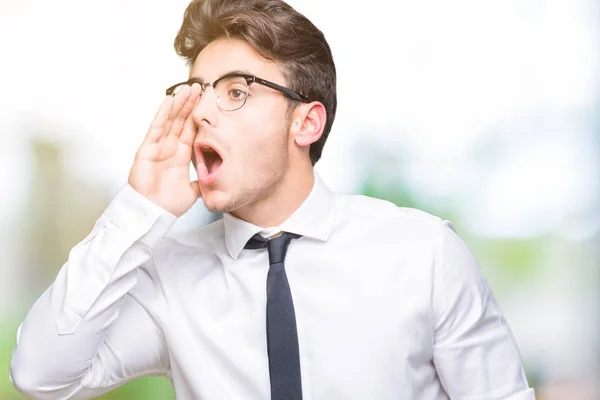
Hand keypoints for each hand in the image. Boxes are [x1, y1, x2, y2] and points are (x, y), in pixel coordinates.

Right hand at [128, 83, 201, 216]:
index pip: (191, 130)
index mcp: (181, 155)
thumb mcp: (194, 190)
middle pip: (181, 120)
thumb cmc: (169, 205)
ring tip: (188, 88)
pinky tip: (169, 100)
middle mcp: (170, 148)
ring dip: (179, 104)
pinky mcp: (147, 149)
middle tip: (200, 87)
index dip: (198, 115)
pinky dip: (163, 113)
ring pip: (170, 120)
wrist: (153, 214)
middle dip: (190, 104)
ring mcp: (158, 147)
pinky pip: (156, 127)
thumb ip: (204, 180)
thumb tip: (217, 176)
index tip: (207, 101)